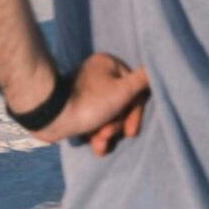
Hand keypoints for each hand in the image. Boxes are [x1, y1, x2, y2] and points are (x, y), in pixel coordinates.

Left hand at [34, 51, 149, 154]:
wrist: (53, 117)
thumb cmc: (90, 102)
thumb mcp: (122, 91)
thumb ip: (142, 80)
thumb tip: (155, 64)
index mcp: (107, 64)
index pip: (134, 90)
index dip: (134, 113)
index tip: (130, 132)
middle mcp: (97, 73)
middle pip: (120, 104)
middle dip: (115, 126)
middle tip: (106, 134)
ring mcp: (86, 90)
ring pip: (108, 115)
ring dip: (106, 133)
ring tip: (97, 142)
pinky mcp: (76, 105)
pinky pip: (94, 119)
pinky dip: (96, 133)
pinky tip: (94, 145)